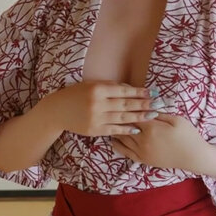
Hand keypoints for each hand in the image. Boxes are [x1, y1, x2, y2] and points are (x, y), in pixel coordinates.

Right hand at [34, 81, 156, 136]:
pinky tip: (137, 128)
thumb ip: (109, 87)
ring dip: (139, 117)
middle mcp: (97, 103)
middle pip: (125, 104)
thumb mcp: (90, 85)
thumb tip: (129, 89)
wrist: (57, 111)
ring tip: (152, 116)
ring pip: (122, 117)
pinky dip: (126, 129)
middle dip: (143, 104)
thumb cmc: (75, 95)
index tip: (151, 93)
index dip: (138, 92)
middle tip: (157, 104)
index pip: (123, 91)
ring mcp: (96, 118)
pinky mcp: (94, 130)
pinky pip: (114, 129)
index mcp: (97, 89)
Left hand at [110, 112, 208, 170]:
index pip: (134, 113)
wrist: (194, 157)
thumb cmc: (188, 135)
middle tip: (110, 106)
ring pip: (122, 137)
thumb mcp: (176, 119)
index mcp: (152, 128)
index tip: (120, 96)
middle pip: (125, 125)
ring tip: (109, 119)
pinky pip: (125, 152)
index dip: (127, 103)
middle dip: (118, 114)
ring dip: (115, 128)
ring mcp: (142, 151)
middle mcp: (143, 140)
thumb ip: (159, 112)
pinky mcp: (143, 160)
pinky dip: (117, 144)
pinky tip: (113, 137)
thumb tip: (146, 104)